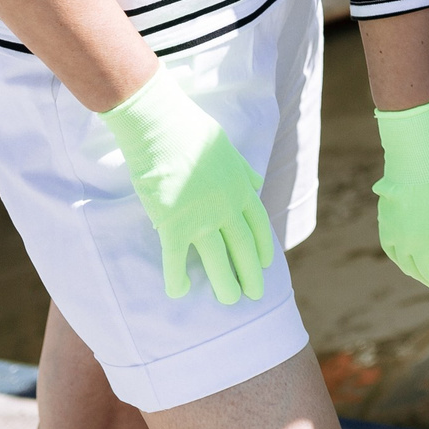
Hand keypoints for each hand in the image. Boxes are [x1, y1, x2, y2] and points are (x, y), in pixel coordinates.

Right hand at [99, 69, 276, 304]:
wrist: (162, 127)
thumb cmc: (191, 131)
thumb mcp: (227, 148)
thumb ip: (243, 169)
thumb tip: (257, 182)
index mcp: (241, 187)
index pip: (258, 224)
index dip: (263, 246)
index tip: (266, 263)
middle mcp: (227, 207)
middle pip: (243, 247)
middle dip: (251, 272)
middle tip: (255, 294)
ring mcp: (202, 218)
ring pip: (218, 260)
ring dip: (226, 283)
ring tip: (231, 300)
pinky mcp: (174, 224)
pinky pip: (177, 260)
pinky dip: (177, 279)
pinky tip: (178, 292)